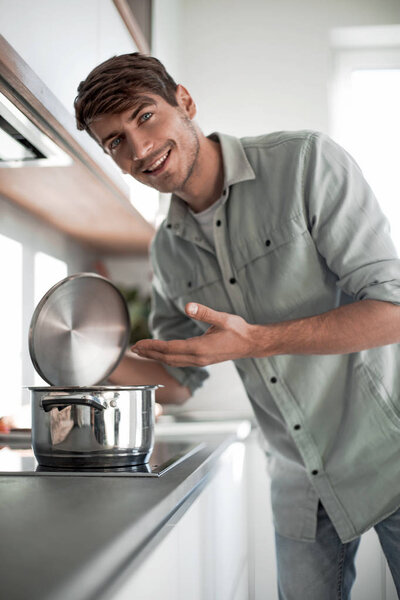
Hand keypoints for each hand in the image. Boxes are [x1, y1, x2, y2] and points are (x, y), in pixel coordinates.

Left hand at [130, 302, 255, 366]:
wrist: (251, 344)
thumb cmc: (238, 330)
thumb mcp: (223, 318)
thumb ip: (205, 312)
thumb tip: (189, 306)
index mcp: (199, 349)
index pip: (169, 348)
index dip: (152, 345)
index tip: (139, 342)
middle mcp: (197, 358)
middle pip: (167, 357)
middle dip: (149, 352)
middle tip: (133, 349)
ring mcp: (199, 361)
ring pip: (172, 361)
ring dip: (156, 356)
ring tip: (143, 352)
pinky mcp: (202, 361)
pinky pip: (179, 361)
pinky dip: (166, 358)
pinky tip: (162, 354)